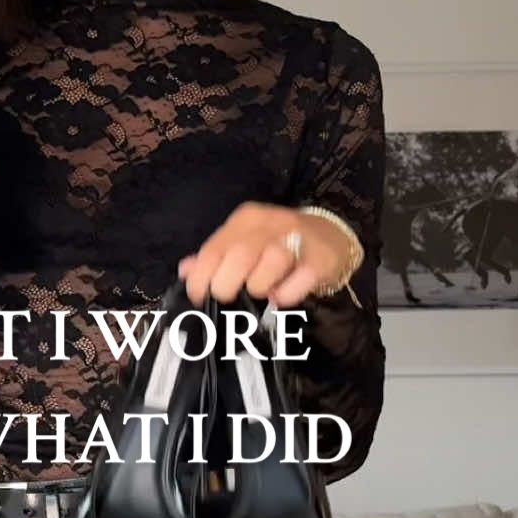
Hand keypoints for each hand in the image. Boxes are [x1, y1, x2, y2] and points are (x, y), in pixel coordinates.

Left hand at [177, 202, 351, 307]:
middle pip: (240, 255)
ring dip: (259, 286)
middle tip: (228, 298)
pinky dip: (286, 294)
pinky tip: (281, 295)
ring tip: (261, 291)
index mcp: (247, 219)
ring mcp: (298, 239)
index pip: (214, 248)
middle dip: (227, 284)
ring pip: (271, 263)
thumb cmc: (278, 244)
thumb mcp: (245, 243)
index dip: (201, 277)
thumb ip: (215, 256)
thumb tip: (185, 270)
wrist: (332, 236)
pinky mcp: (320, 259)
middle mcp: (272, 223)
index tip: (198, 297)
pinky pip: (298, 281)